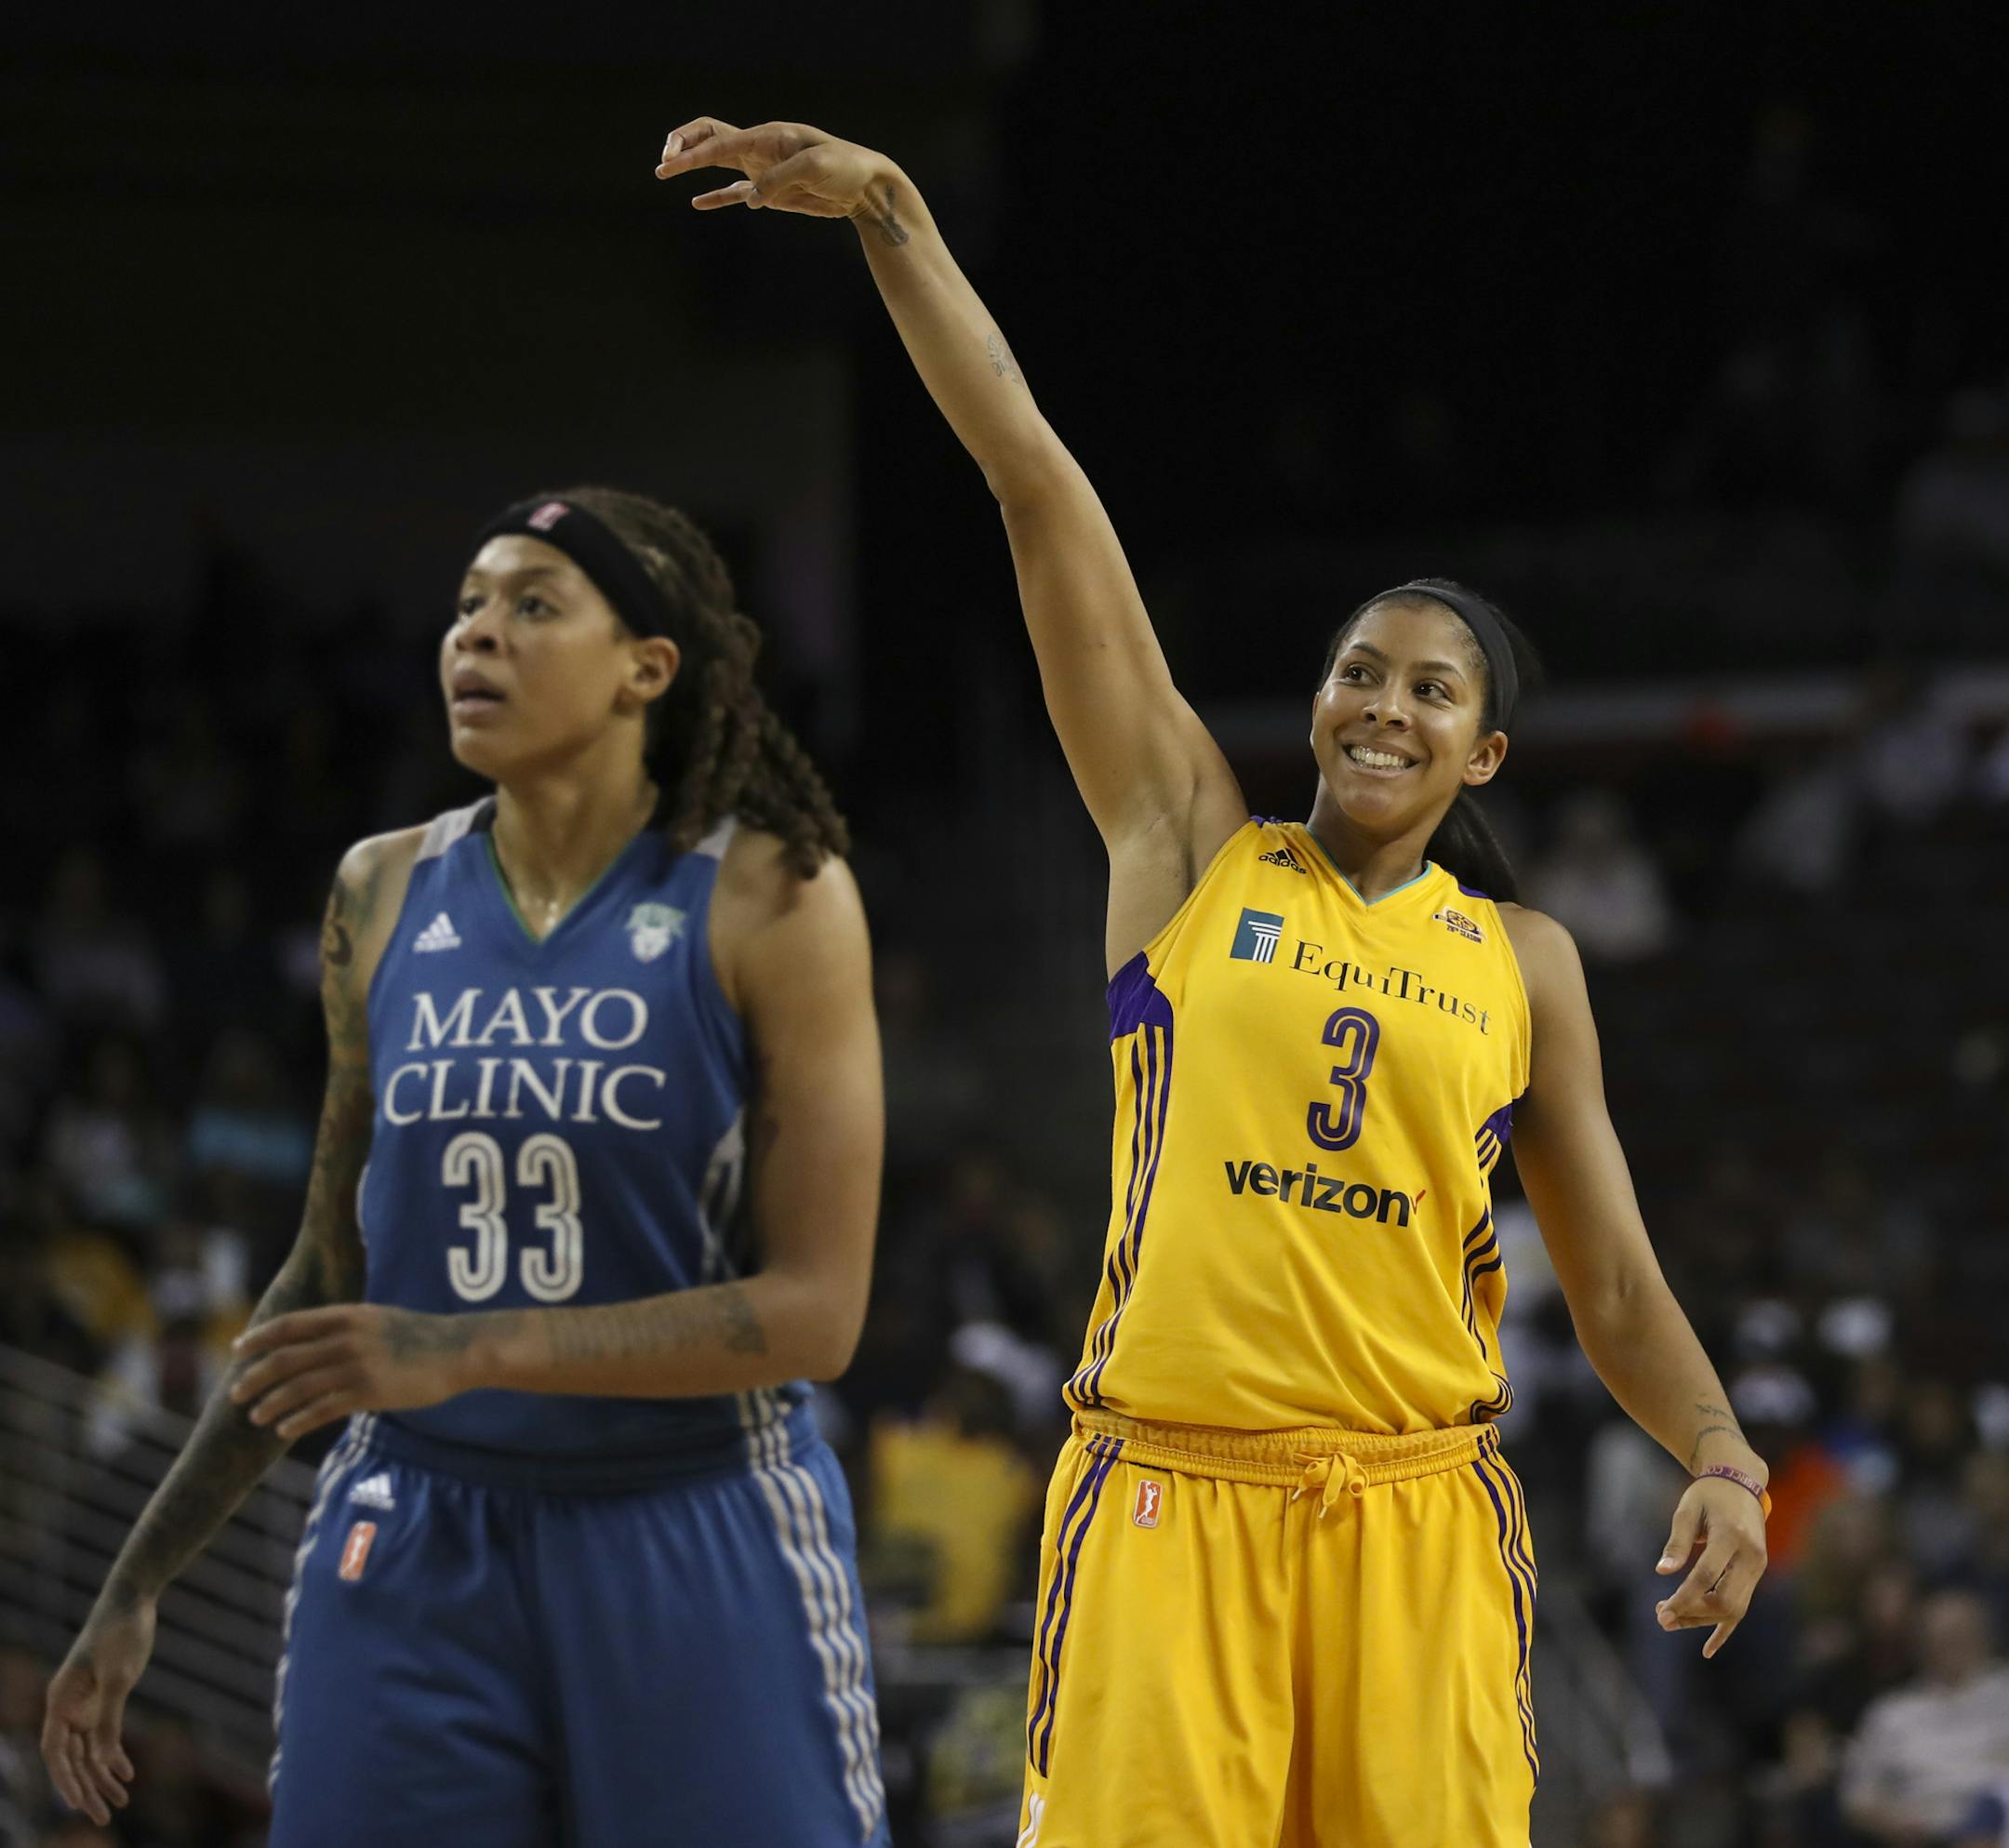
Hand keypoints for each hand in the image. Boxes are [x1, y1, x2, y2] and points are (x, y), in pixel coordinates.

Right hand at [42, 1593, 153, 1823]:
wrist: (134, 1600)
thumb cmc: (121, 1633)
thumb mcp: (120, 1676)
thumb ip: (110, 1718)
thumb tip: (103, 1762)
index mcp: (60, 1699)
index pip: (55, 1751)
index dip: (65, 1779)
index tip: (78, 1803)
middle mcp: (67, 1706)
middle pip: (71, 1758)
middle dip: (85, 1788)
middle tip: (103, 1817)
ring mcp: (85, 1704)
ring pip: (88, 1751)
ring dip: (101, 1777)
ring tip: (121, 1802)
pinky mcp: (103, 1699)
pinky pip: (103, 1736)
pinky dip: (114, 1755)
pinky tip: (127, 1774)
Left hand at [230, 1304, 478, 1440]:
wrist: (459, 1350)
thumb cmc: (419, 1337)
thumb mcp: (378, 1320)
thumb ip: (345, 1328)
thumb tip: (311, 1343)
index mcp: (348, 1315)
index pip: (290, 1325)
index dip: (259, 1337)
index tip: (237, 1349)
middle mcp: (347, 1338)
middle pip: (286, 1358)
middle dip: (255, 1377)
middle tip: (235, 1393)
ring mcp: (358, 1366)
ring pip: (299, 1387)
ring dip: (271, 1403)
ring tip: (256, 1416)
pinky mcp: (370, 1392)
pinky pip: (323, 1409)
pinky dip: (298, 1420)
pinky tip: (285, 1429)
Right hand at [654, 117, 898, 231]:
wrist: (866, 186)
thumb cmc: (845, 167)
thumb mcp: (814, 168)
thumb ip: (778, 180)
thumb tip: (751, 198)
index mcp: (768, 136)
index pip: (719, 140)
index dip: (691, 153)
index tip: (669, 166)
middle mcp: (760, 148)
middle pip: (710, 138)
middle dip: (683, 147)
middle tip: (663, 164)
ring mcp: (763, 169)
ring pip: (718, 161)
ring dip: (692, 165)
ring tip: (664, 172)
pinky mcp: (771, 192)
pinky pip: (736, 193)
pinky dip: (717, 197)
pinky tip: (698, 203)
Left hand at [1654, 1476, 1767, 1657]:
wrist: (1741, 1482)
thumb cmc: (1708, 1494)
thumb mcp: (1687, 1509)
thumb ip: (1676, 1541)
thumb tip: (1663, 1572)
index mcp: (1732, 1536)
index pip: (1707, 1576)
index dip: (1685, 1597)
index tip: (1663, 1611)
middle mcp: (1751, 1556)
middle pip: (1724, 1599)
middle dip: (1692, 1613)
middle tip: (1661, 1616)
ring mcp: (1758, 1567)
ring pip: (1734, 1608)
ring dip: (1701, 1620)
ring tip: (1670, 1620)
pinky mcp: (1756, 1573)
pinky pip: (1742, 1607)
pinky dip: (1725, 1629)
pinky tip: (1708, 1649)